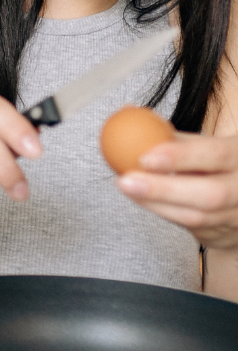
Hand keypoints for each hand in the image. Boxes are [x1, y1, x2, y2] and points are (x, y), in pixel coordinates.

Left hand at [118, 134, 237, 250]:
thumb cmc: (215, 163)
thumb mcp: (205, 145)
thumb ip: (172, 136)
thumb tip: (129, 115)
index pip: (215, 154)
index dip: (180, 156)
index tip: (144, 157)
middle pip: (209, 194)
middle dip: (163, 189)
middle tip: (125, 181)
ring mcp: (237, 215)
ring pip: (196, 217)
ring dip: (155, 203)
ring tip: (126, 187)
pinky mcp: (223, 234)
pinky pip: (190, 227)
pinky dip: (162, 211)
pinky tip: (142, 199)